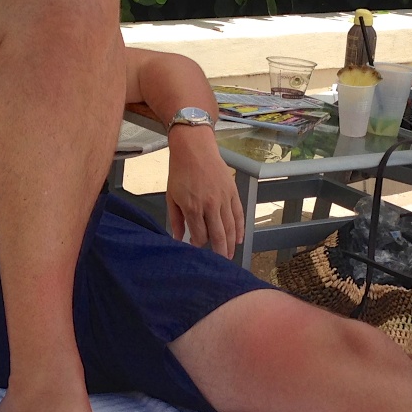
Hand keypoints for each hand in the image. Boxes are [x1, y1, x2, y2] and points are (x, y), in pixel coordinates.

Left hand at [165, 128, 243, 257]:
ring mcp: (224, 199)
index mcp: (193, 207)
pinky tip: (238, 239)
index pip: (200, 235)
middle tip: (219, 263)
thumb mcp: (171, 196)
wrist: (195, 148)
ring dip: (230, 244)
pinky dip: (240, 228)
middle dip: (219, 252)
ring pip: (230, 227)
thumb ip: (175, 219)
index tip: (197, 249)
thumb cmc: (180, 171)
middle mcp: (210, 205)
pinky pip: (239, 214)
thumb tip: (178, 239)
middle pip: (218, 235)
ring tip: (229, 256)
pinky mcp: (233, 192)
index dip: (199, 246)